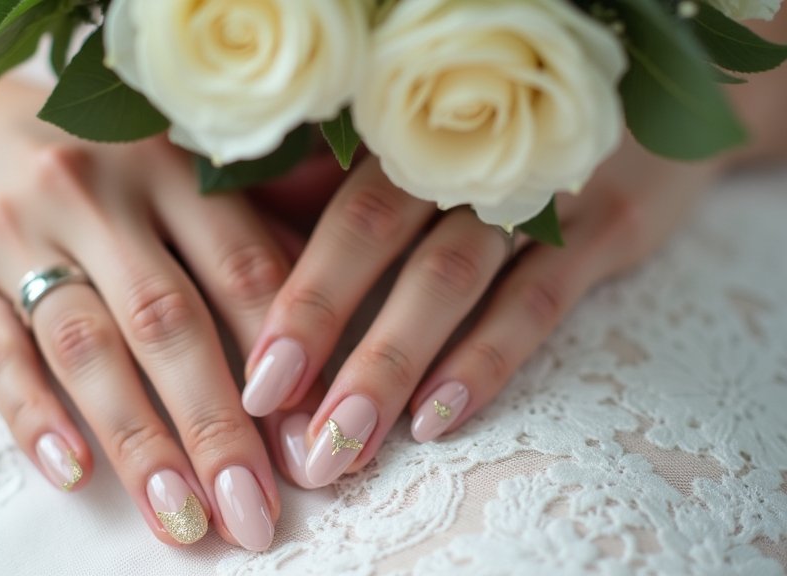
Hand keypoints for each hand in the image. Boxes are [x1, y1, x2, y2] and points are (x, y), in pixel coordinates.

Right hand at [0, 87, 292, 549]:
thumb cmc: (105, 181)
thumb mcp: (177, 186)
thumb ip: (250, 245)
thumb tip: (329, 354)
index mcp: (170, 166)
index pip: (242, 271)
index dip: (285, 363)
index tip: (312, 448)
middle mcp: (94, 192)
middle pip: (167, 321)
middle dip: (217, 425)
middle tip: (252, 511)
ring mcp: (16, 232)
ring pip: (86, 347)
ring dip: (138, 442)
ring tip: (180, 518)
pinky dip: (35, 418)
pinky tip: (73, 473)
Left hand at [242, 134, 717, 486]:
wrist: (643, 107)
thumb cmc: (507, 142)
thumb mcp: (432, 145)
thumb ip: (346, 181)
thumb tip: (264, 237)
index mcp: (411, 132)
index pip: (337, 213)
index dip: (297, 295)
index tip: (257, 380)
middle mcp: (463, 151)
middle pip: (376, 236)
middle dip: (323, 329)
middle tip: (280, 420)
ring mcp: (539, 185)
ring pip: (449, 276)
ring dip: (392, 362)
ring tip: (348, 442)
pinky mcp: (607, 224)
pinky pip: (536, 299)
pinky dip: (484, 358)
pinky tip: (438, 417)